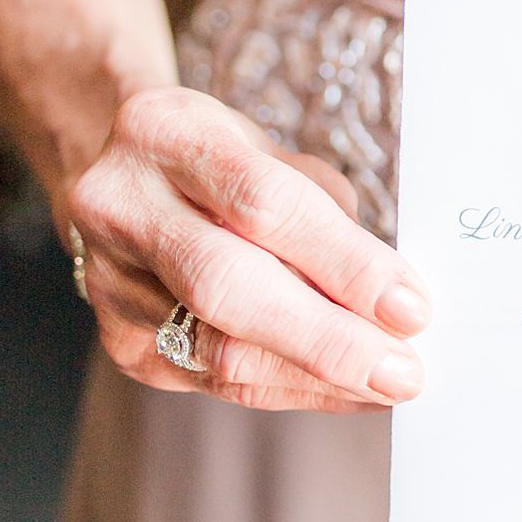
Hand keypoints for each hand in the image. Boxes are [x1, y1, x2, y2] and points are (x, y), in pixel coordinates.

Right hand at [65, 86, 428, 411]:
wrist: (121, 179)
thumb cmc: (220, 162)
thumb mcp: (270, 152)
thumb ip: (323, 214)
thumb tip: (392, 300)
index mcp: (163, 131)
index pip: (262, 203)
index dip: (343, 261)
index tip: (411, 306)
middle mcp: (120, 205)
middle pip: (226, 285)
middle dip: (326, 338)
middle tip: (403, 371)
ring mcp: (110, 281)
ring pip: (218, 350)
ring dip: (316, 376)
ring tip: (386, 384)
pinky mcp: (121, 342)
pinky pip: (217, 380)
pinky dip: (292, 388)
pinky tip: (346, 390)